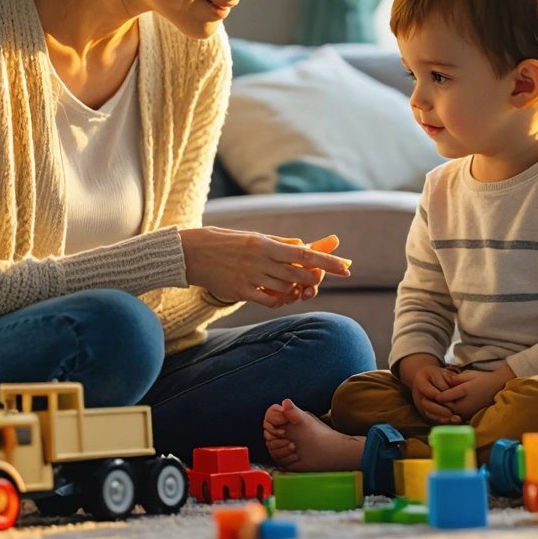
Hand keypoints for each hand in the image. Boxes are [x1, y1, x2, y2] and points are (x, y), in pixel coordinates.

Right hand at [179, 227, 350, 307]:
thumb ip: (280, 244)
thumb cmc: (226, 242)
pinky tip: (280, 296)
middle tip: (318, 280)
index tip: (346, 266)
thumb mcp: (254, 237)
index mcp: (264, 243)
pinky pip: (269, 301)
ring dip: (297, 290)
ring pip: (286, 289)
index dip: (328, 261)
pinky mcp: (240, 292)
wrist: (192, 253)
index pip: (304, 253)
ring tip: (297, 287)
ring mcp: (250, 277)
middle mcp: (259, 260)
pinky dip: (280, 301)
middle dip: (315, 279)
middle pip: (299, 274)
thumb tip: (305, 246)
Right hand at [398, 354, 463, 423]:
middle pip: (427, 404)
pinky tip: (448, 420)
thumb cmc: (434, 375)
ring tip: (452, 418)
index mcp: (420, 381)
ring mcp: (419, 403)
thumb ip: (447, 376)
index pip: (429, 390)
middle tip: (452, 412)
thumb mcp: (440, 371)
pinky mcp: (423, 410)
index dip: (441, 396)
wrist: (424, 379)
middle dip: (440, 409)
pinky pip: (429, 417)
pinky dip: (439, 419)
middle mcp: (418, 394)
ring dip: (440, 416)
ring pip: (428, 412)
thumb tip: (452, 381)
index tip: (452, 399)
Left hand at [434, 365, 513, 420]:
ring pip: (450, 413)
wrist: (497, 387)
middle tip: (425, 400)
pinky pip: (455, 415)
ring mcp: (467, 412)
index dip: (435, 395)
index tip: (426, 393)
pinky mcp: (469, 415)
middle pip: (446, 408)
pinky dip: (448, 412)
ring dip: (442, 410)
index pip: (445, 397)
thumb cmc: (483, 379)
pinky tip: (443, 408)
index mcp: (464, 395)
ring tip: (432, 404)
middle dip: (436, 405)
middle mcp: (465, 407)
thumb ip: (457, 379)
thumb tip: (446, 380)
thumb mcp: (470, 376)